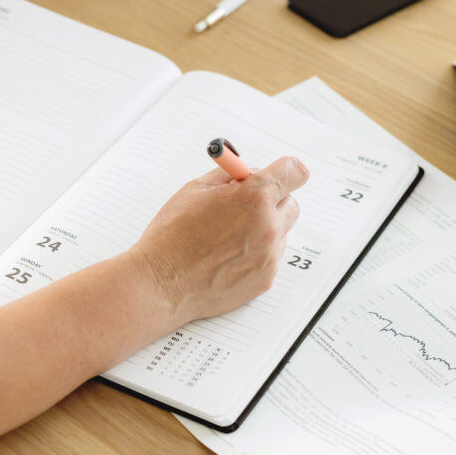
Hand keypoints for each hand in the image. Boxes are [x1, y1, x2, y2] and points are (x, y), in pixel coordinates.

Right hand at [131, 156, 309, 323]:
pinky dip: (257, 254)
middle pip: (291, 202)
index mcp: (254, 197)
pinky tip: (228, 257)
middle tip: (246, 206)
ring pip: (281, 232)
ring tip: (228, 237)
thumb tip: (248, 174)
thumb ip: (229, 177)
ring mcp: (269, 255)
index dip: (286, 171)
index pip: (294, 172)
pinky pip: (272, 257)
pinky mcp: (266, 279)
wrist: (161, 283)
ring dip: (264, 228)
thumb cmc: (171, 236)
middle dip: (272, 200)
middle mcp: (268, 226)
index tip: (281, 173)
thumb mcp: (195, 190)